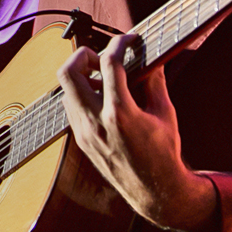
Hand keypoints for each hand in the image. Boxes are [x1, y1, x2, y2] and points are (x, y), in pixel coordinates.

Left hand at [56, 34, 217, 231]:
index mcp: (120, 113)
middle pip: (69, 72)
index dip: (119, 43)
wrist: (154, 192)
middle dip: (83, 55)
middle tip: (102, 57)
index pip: (110, 64)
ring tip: (104, 78)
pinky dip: (82, 94)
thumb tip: (150, 55)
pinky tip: (102, 97)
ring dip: (82, 76)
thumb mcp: (165, 113)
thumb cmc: (164, 153)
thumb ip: (154, 81)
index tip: (128, 39)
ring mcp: (83, 132)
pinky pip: (71, 106)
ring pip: (66, 89)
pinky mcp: (80, 140)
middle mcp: (95, 121)